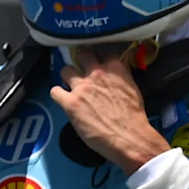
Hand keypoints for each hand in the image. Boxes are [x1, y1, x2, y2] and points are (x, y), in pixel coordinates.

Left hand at [50, 48, 169, 172]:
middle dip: (80, 60)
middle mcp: (96, 72)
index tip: (96, 61)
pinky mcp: (69, 102)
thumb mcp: (132, 88)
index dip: (98, 57)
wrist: (128, 137)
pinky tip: (61, 100)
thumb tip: (118, 71)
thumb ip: (122, 76)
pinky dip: (57, 94)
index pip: (102, 51)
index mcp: (115, 68)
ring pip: (65, 69)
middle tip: (81, 69)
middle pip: (82, 54)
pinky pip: (54, 91)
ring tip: (69, 85)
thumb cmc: (134, 116)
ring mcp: (81, 86)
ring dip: (67, 76)